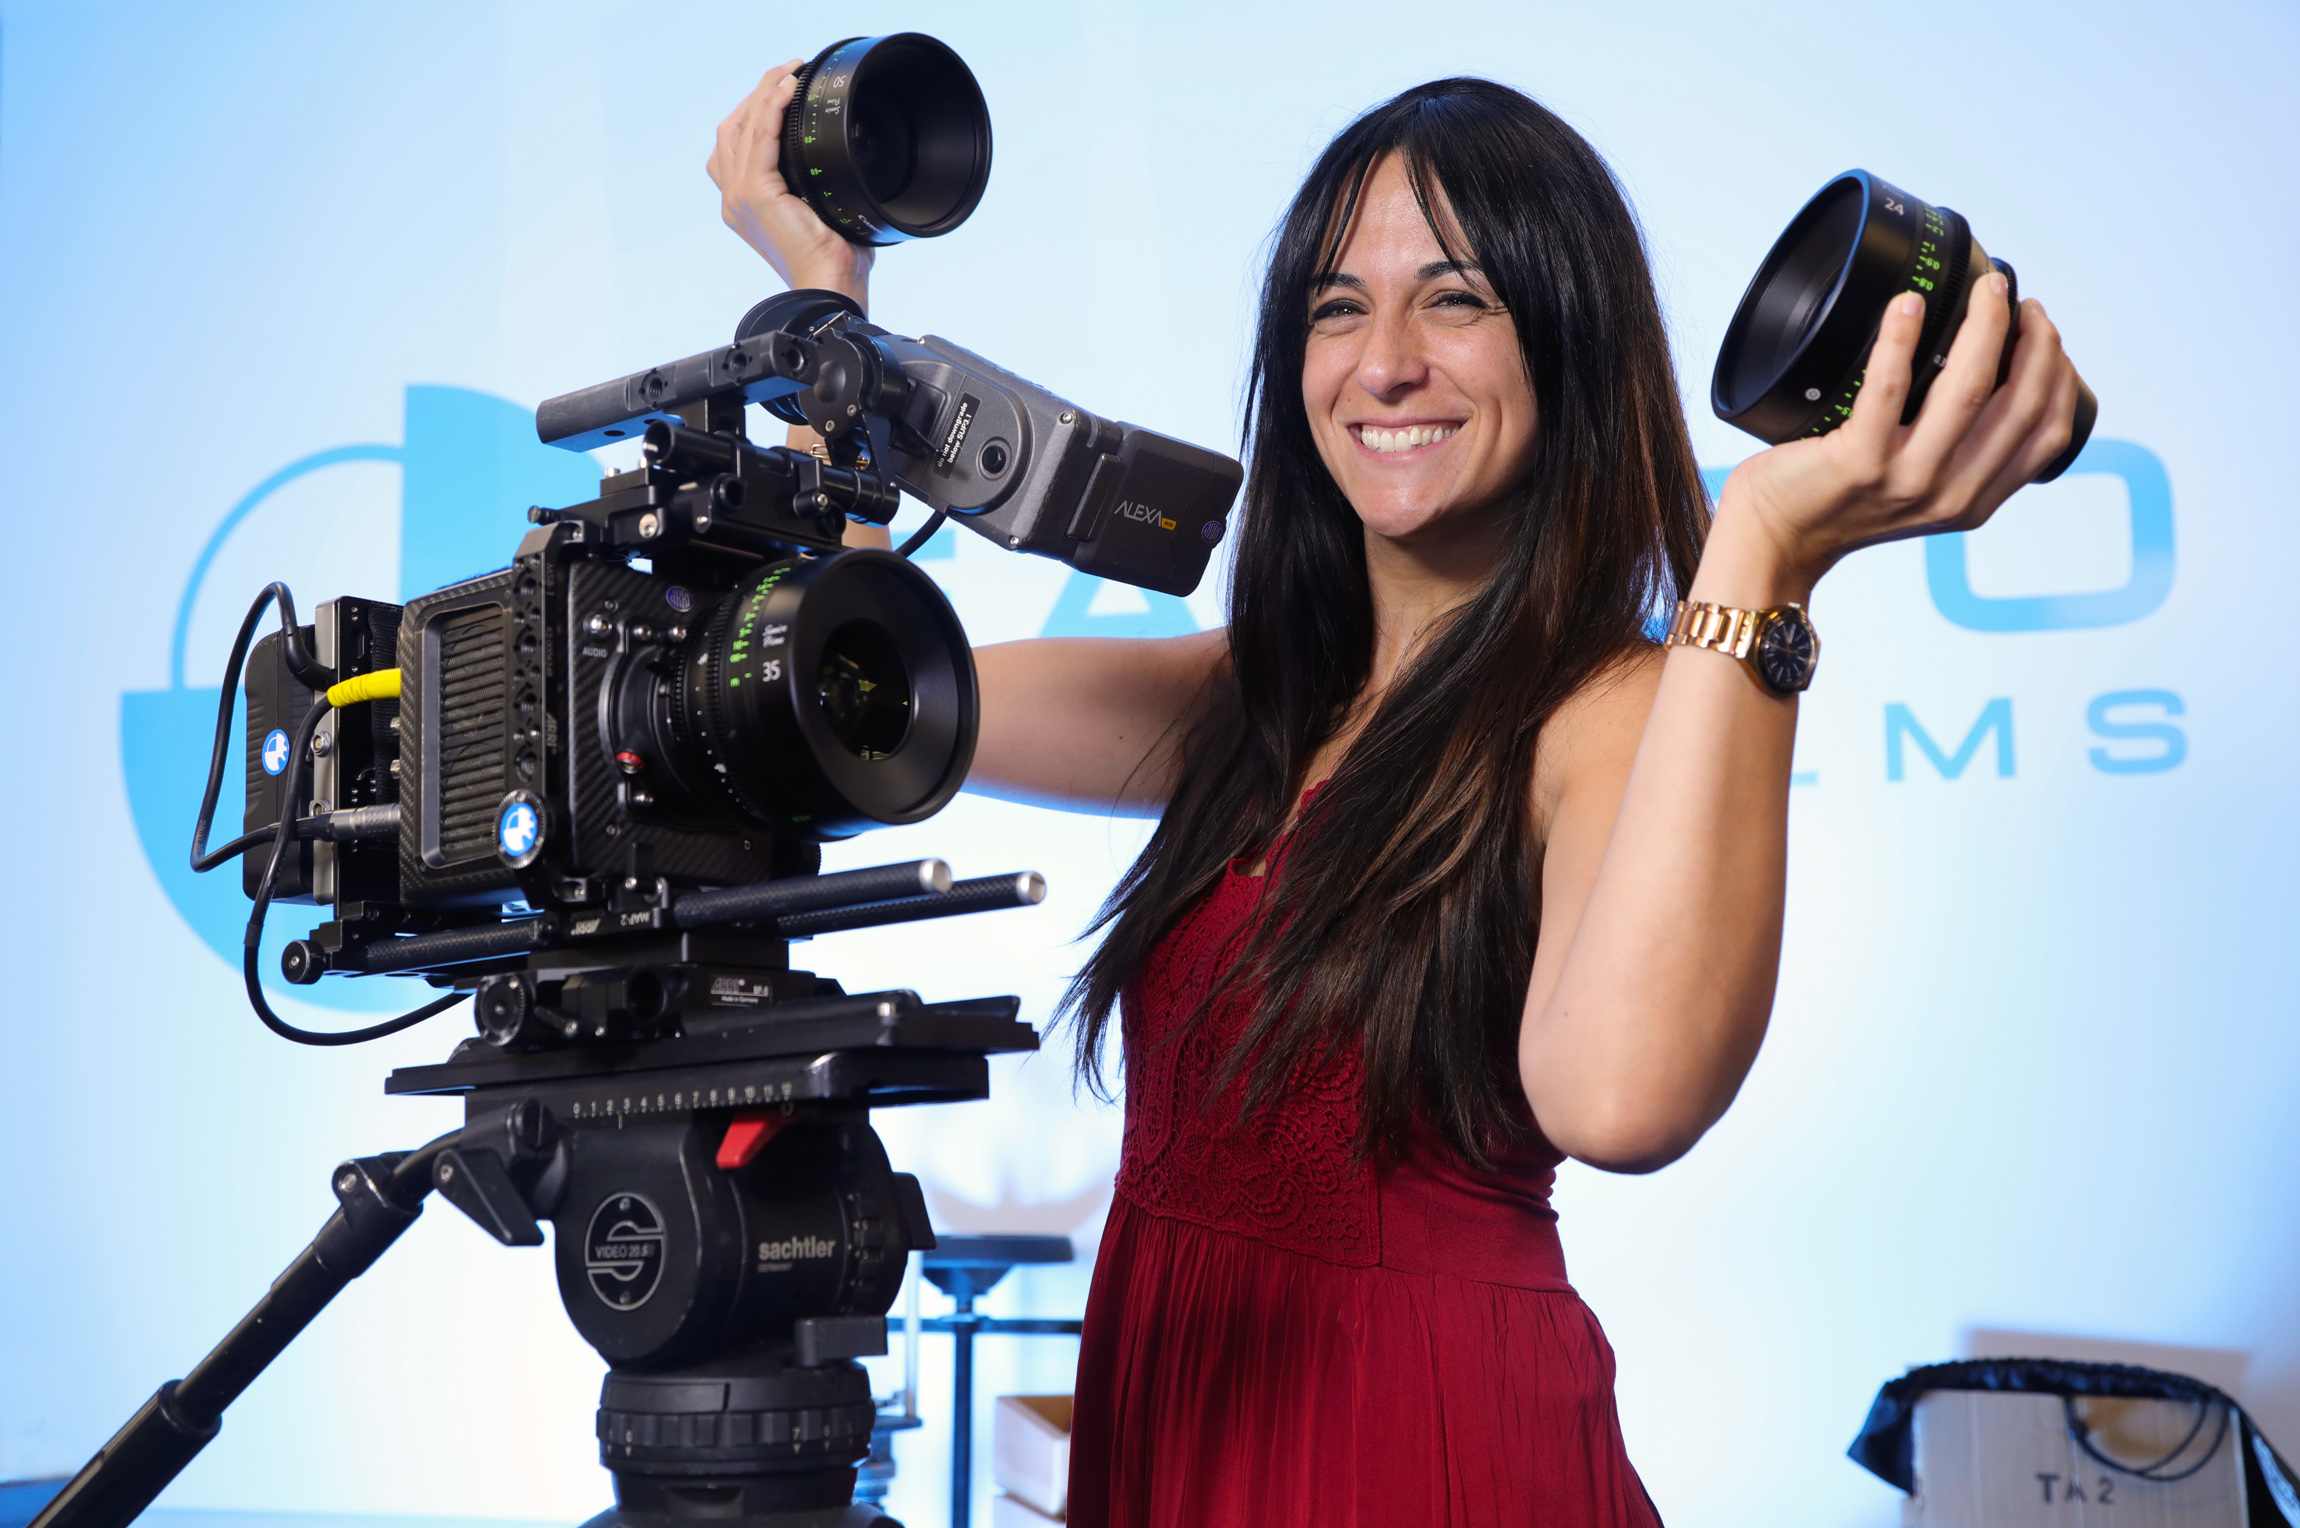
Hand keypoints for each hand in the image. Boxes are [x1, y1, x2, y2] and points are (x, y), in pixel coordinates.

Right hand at [706, 59, 874, 305]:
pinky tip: (787, 90)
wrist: (830, 286)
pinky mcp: (755, 193)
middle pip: (732, 128)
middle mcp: (733, 199)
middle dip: (757, 94)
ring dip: (765, 92)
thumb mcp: (820, 210)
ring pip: (743, 125)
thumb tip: (841, 157)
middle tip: (788, 73)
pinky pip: (760, 136)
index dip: (753, 112)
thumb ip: (813, 183)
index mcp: (744, 204)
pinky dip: (772, 107)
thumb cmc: (834, 257)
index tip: (782, 91)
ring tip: (790, 72)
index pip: (735, 145)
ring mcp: (740, 195)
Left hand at [1704, 275, 2084, 602]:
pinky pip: (1890, 387)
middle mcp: (1951, 494)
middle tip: (2011, 294)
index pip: (2049, 434)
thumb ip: (1957, 453)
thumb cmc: (1839, 502)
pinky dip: (1901, 337)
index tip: (2045, 330)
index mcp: (1975, 500)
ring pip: (1971, 388)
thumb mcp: (1920, 491)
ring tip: (1983, 288)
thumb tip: (1983, 372)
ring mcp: (1907, 479)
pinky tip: (1906, 303)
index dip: (2060, 373)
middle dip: (2034, 337)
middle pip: (2022, 404)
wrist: (1776, 540)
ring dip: (1986, 325)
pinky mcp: (1859, 462)